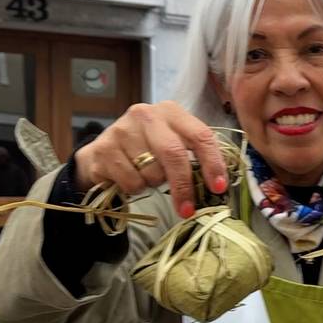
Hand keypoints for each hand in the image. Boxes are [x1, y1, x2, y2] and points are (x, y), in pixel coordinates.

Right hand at [73, 101, 227, 217]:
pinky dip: (135, 188)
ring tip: (146, 174)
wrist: (103, 153)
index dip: (213, 164)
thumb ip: (194, 155)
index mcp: (171, 112)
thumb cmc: (147, 150)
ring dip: (154, 184)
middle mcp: (147, 115)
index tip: (219, 188)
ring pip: (151, 171)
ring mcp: (122, 129)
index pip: (201, 136)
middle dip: (184, 185)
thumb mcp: (172, 143)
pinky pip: (131, 181)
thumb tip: (219, 186)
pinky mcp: (104, 148)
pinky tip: (129, 176)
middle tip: (188, 209)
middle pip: (174, 153)